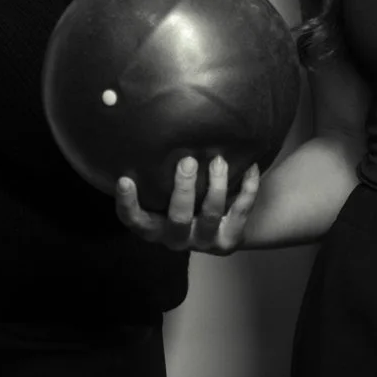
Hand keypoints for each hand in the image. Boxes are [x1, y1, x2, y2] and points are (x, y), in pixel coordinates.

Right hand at [115, 154, 260, 254]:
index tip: (125, 180)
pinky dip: (247, 188)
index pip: (134, 221)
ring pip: (210, 215)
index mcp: (154, 228)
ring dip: (216, 186)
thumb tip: (146, 134)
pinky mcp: (229, 241)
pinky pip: (240, 212)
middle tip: (188, 161)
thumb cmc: (187, 201)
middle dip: (184, 189)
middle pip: (179, 218)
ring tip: (219, 160)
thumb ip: (158, 178)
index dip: (127, 204)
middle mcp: (176, 239)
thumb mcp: (167, 196)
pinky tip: (251, 167)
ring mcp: (204, 243)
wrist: (225, 228)